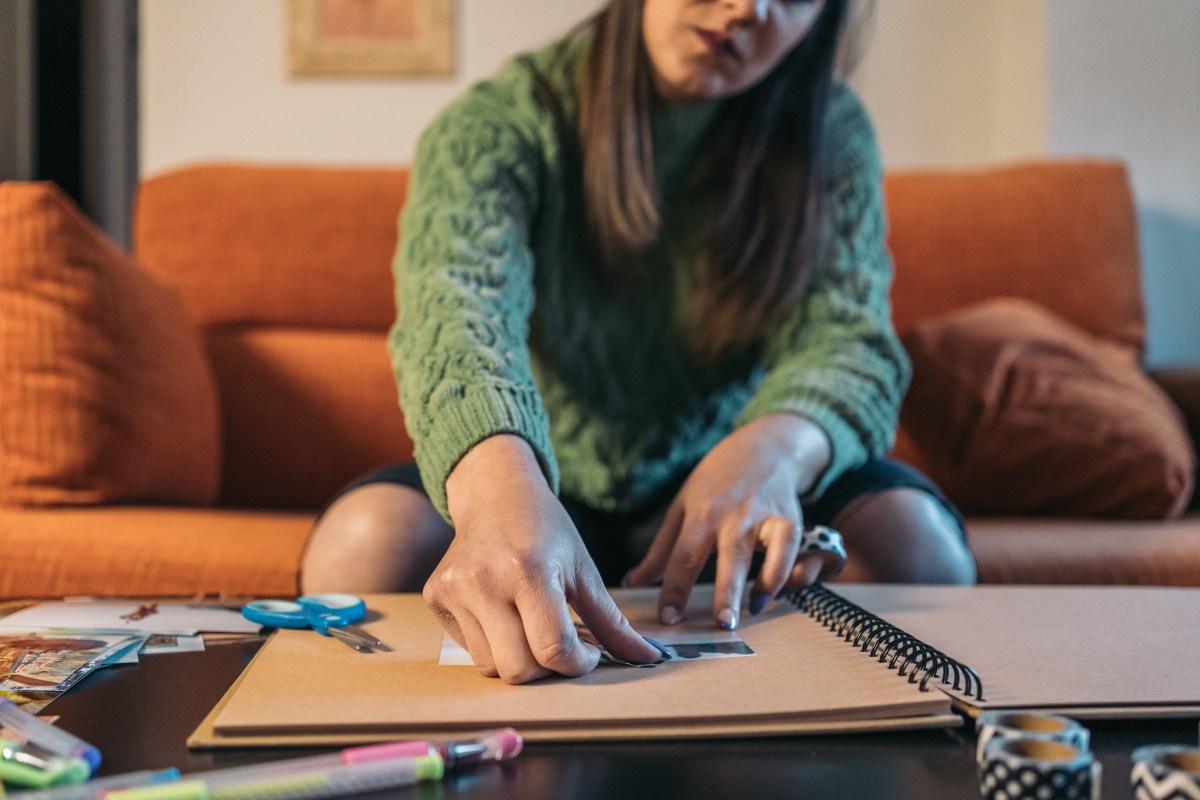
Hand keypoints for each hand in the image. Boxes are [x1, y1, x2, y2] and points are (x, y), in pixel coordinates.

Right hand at [426, 435, 662, 683]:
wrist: (495, 494)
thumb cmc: (546, 530)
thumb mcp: (583, 569)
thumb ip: (612, 620)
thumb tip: (650, 657)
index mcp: (529, 569)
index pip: (553, 649)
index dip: (578, 664)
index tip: (588, 653)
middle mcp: (485, 580)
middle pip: (518, 669)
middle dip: (547, 670)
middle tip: (560, 646)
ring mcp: (455, 589)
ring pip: (490, 666)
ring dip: (518, 659)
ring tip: (531, 629)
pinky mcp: (436, 596)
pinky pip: (467, 648)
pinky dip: (492, 644)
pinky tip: (502, 613)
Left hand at [623, 415, 831, 628]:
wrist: (764, 446)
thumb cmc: (716, 481)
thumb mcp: (682, 507)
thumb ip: (660, 549)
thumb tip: (632, 582)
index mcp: (701, 513)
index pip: (684, 556)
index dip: (675, 589)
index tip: (667, 618)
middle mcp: (732, 515)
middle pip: (727, 557)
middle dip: (724, 592)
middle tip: (719, 624)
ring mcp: (763, 516)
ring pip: (763, 553)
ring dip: (760, 584)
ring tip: (750, 614)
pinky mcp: (789, 519)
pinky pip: (789, 550)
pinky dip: (783, 573)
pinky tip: (770, 596)